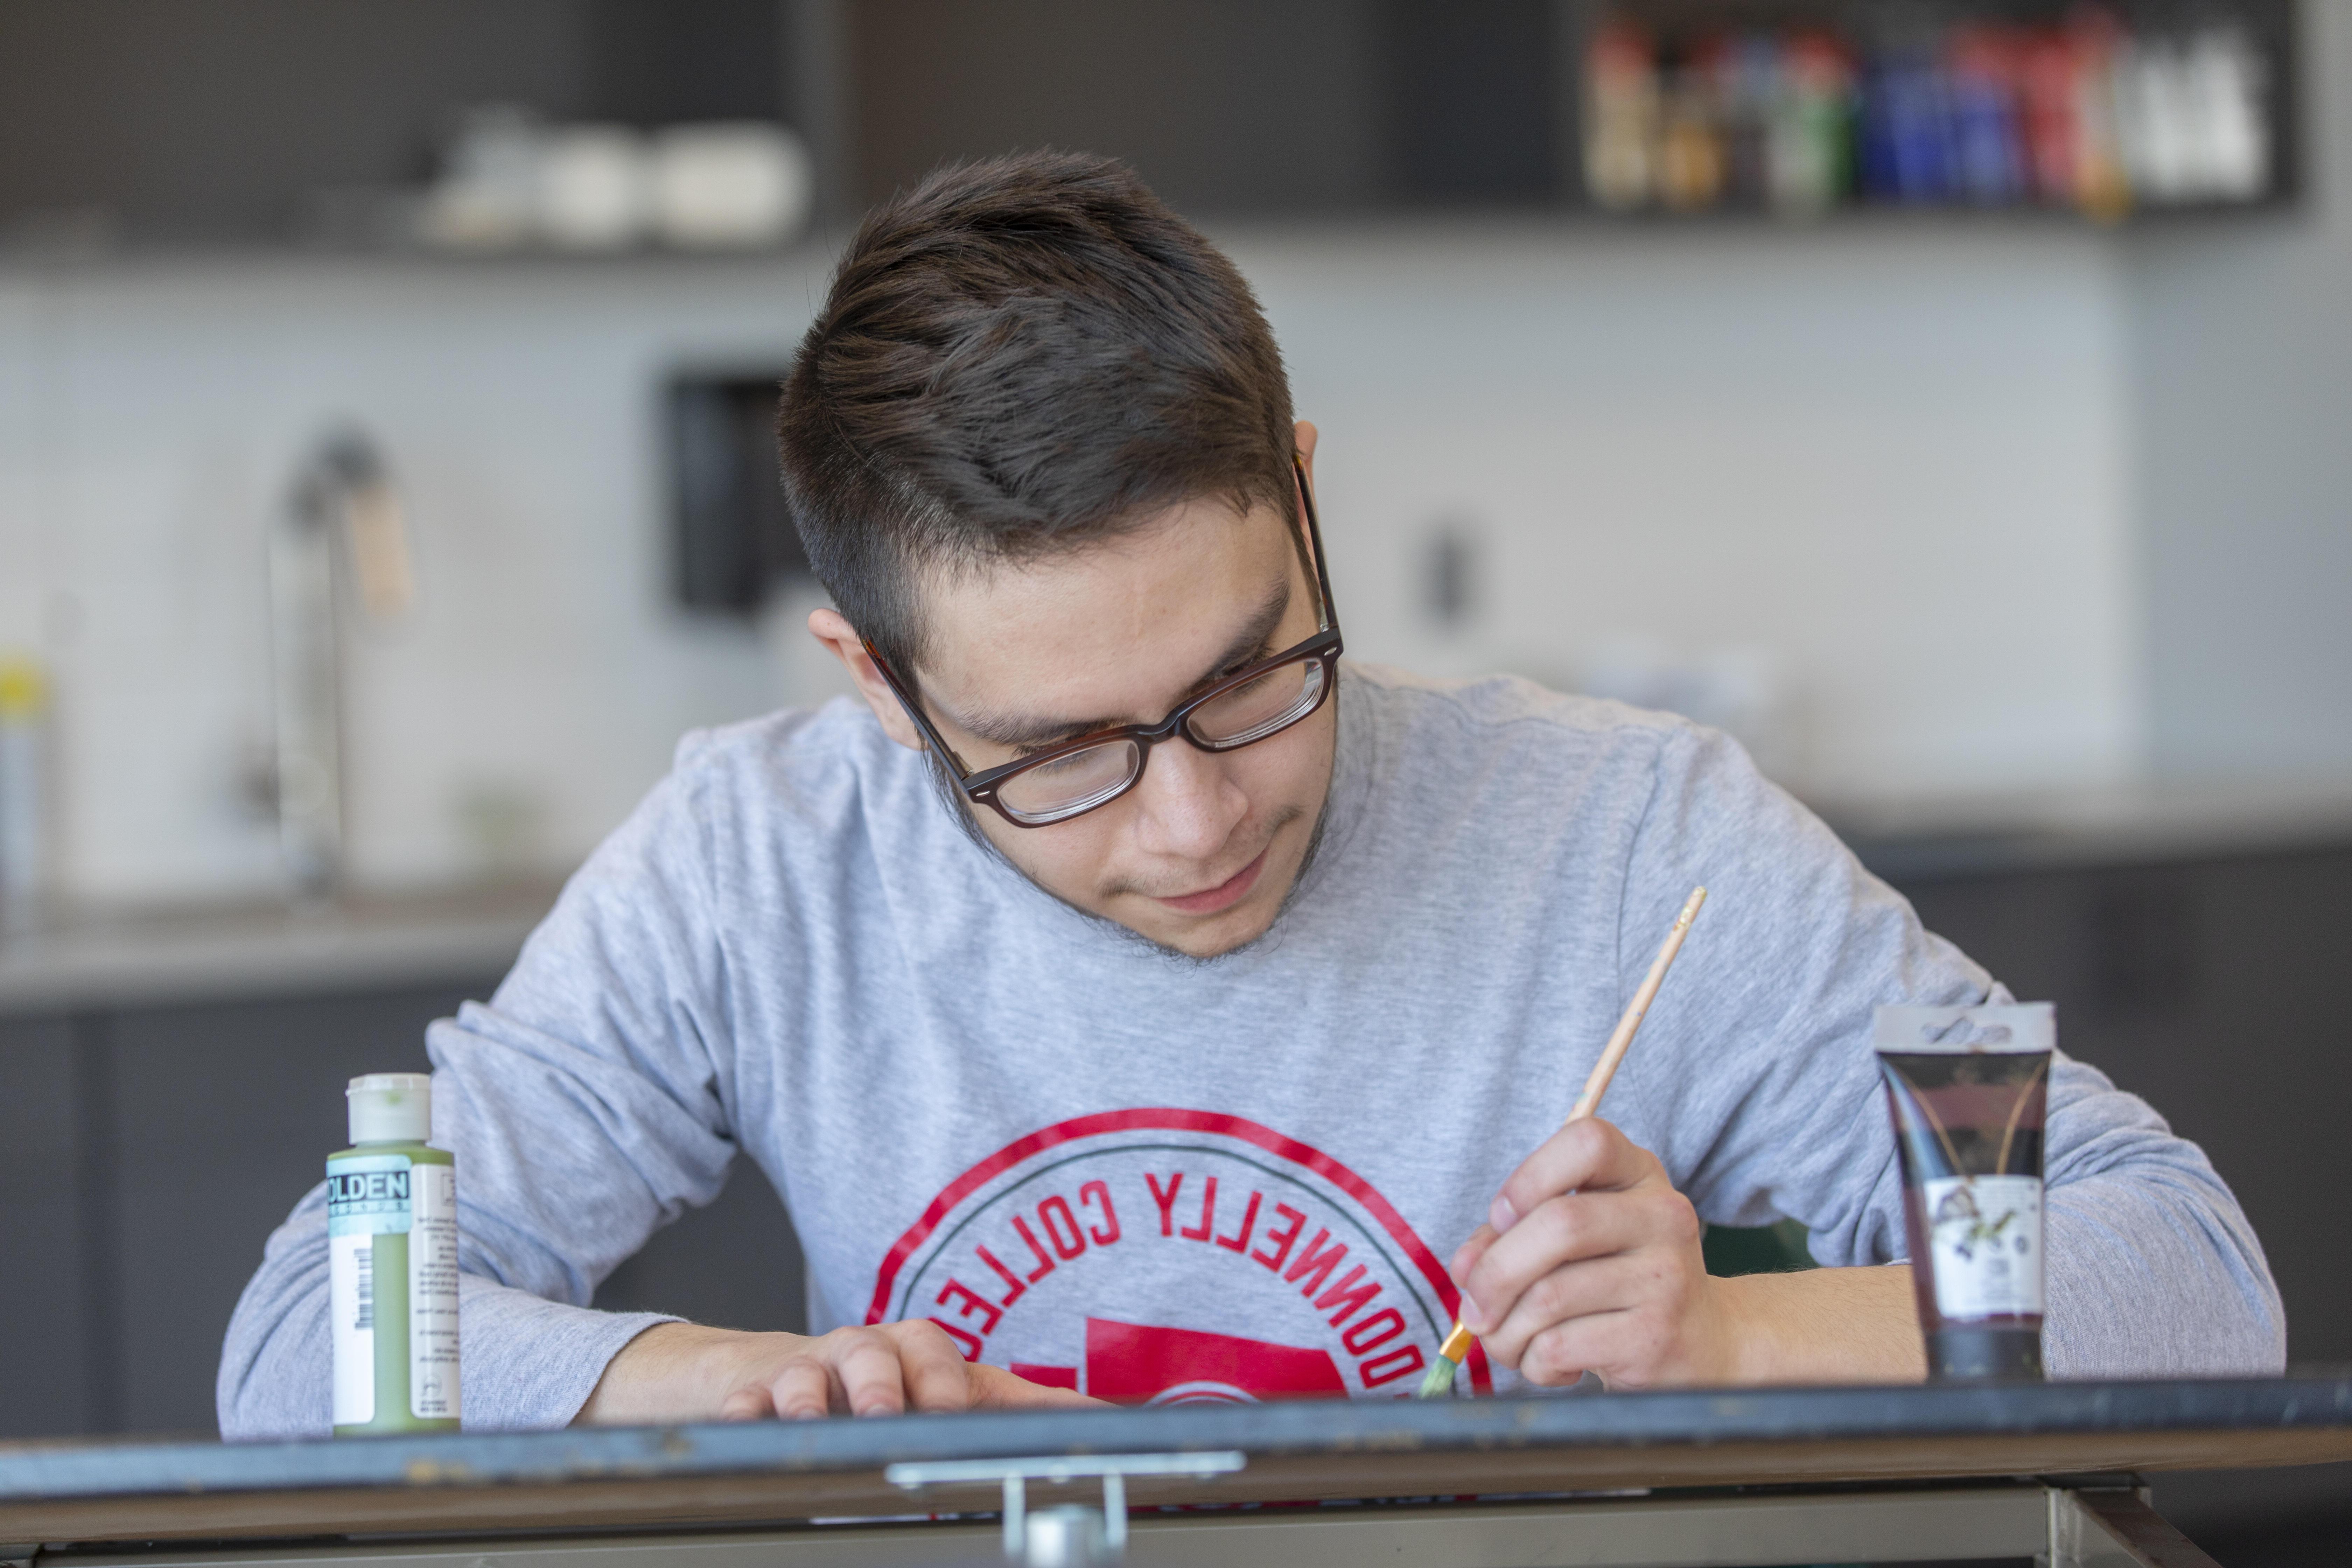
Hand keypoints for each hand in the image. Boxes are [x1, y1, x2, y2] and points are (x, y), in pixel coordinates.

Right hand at [576, 1320, 1102, 1423]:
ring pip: (806, 1374)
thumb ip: (1024, 1405)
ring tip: (812, 1425)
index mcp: (916, 1352)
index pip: (939, 1356)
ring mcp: (806, 1372)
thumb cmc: (887, 1383)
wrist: (787, 1372)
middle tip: (886, 1418)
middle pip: (873, 1356)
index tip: (954, 1413)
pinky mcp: (754, 1395)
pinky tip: (744, 1427)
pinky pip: (746, 1403)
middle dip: (881, 1387)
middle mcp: (864, 1353)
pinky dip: (745, 1416)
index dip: (946, 1385)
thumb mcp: (956, 1389)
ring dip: (810, 1400)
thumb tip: (1103, 1417)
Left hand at [1449, 1116, 1729, 1389]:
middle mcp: (1662, 1218)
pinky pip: (1559, 1346)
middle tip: (1474, 1307)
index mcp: (1639, 1174)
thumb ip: (1514, 1237)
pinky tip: (1550, 1364)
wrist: (1702, 1344)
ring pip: (1548, 1296)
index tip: (1500, 1217)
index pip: (1586, 1142)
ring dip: (1505, 1330)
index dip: (1528, 1176)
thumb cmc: (1619, 1281)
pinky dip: (1533, 1363)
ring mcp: (1665, 1278)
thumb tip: (1466, 1266)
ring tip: (1508, 1342)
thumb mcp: (1578, 1240)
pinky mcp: (1654, 1338)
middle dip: (1494, 1272)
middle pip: (1558, 1224)